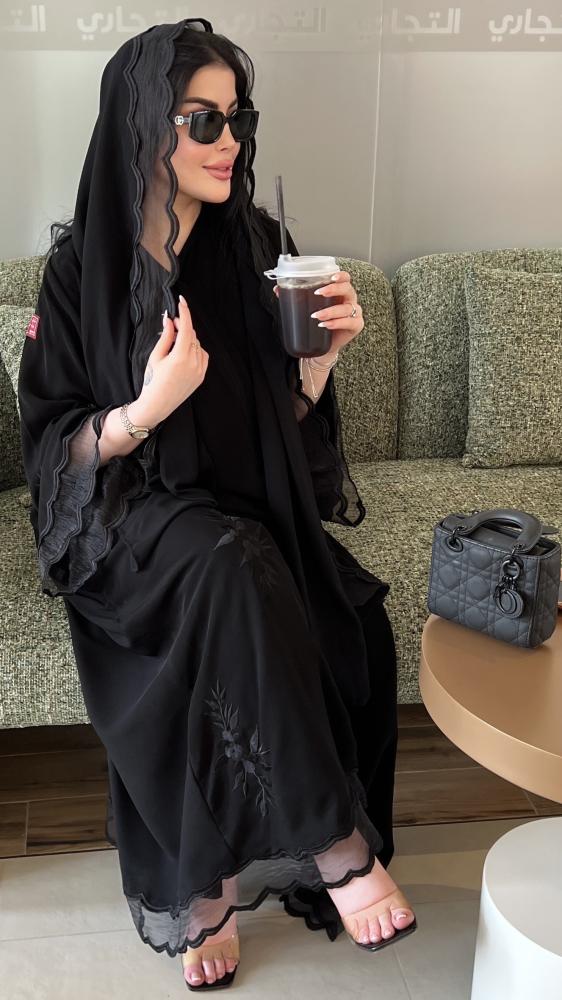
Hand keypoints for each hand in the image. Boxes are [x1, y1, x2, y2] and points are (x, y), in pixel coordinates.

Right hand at [135, 294, 208, 424]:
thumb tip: (169, 320)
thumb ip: (165, 337)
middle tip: (171, 323)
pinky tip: (183, 353)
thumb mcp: (155, 356)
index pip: (185, 327)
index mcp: (180, 357)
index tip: (181, 301)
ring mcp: (199, 370)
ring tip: (173, 343)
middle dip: (182, 326)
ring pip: (197, 344)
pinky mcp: (201, 376)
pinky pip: (202, 355)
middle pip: (191, 335)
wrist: (157, 405)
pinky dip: (195, 349)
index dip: (184, 312)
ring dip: (188, 338)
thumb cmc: (152, 381)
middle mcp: (193, 363)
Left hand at [273, 270, 363, 357]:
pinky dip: (337, 323)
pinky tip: (325, 325)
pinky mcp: (356, 326)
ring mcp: (354, 313)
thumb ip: (295, 297)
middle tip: (319, 293)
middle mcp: (349, 300)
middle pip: (348, 289)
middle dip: (334, 289)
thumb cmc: (317, 324)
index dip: (340, 276)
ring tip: (317, 315)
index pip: (345, 279)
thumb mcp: (306, 308)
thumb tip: (277, 289)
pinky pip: (350, 322)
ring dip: (331, 310)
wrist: (322, 347)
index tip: (330, 277)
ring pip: (347, 308)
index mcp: (340, 292)